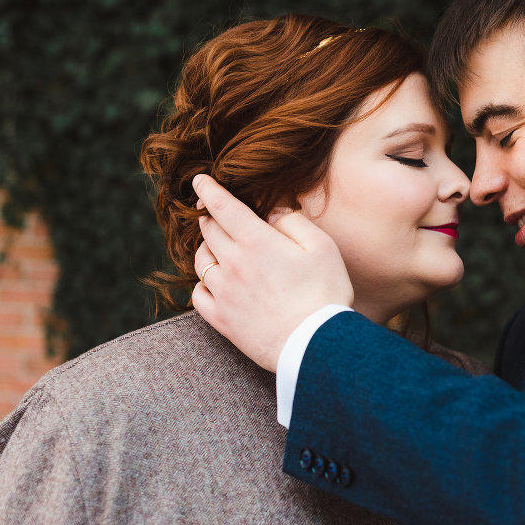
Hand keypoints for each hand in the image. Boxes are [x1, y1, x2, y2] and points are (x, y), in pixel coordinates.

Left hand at [191, 174, 353, 371]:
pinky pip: (198, 293)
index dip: (209, 189)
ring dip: (206, 248)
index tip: (200, 180)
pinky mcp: (221, 319)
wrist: (315, 344)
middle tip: (217, 215)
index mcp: (257, 241)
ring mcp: (223, 293)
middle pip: (209, 230)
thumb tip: (273, 212)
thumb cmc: (325, 293)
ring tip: (218, 248)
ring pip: (200, 260)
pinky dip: (203, 283)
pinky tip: (215, 283)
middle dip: (210, 217)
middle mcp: (233, 263)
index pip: (223, 206)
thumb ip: (294, 222)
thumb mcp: (322, 247)